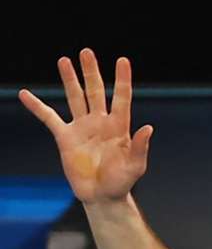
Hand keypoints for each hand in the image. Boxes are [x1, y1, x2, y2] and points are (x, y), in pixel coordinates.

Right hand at [19, 48, 152, 204]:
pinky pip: (49, 118)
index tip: (123, 60)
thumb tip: (148, 128)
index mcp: (119, 127)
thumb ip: (140, 147)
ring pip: (75, 98)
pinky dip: (37, 106)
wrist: (102, 196)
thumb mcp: (135, 167)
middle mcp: (100, 122)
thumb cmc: (122, 182)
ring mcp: (82, 128)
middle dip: (91, 72)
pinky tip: (26, 94)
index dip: (122, 79)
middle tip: (87, 52)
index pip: (122, 98)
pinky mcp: (65, 138)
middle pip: (96, 91)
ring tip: (65, 60)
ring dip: (70, 80)